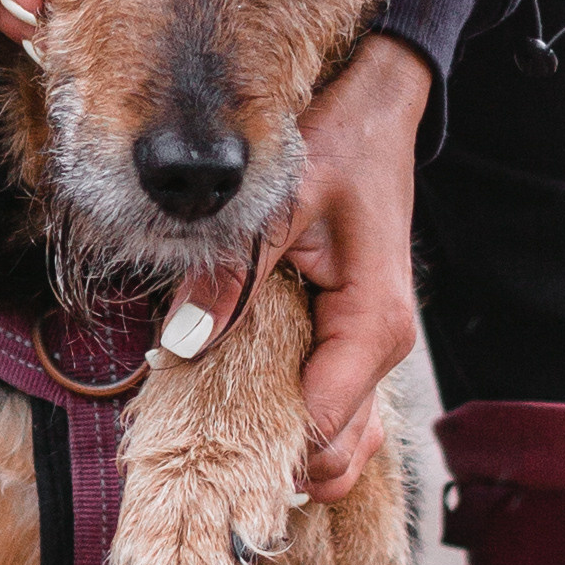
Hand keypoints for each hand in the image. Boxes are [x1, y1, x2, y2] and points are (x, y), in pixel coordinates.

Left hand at [159, 37, 430, 501]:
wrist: (377, 108)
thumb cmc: (341, 143)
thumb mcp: (281, 199)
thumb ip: (234, 273)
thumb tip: (184, 343)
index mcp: (372, 324)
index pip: (324, 424)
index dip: (266, 445)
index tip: (201, 442)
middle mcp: (380, 349)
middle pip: (335, 453)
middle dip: (273, 455)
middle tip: (201, 436)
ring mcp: (368, 350)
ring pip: (338, 443)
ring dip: (284, 444)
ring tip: (221, 424)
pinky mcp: (349, 340)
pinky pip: (329, 408)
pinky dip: (292, 417)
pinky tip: (242, 396)